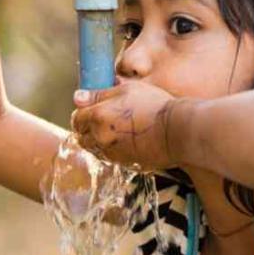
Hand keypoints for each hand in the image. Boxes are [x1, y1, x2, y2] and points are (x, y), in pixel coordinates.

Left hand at [70, 80, 185, 170]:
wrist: (177, 131)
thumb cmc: (155, 105)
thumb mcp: (126, 90)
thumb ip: (99, 94)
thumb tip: (78, 97)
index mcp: (97, 117)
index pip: (76, 119)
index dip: (83, 113)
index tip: (91, 109)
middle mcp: (100, 138)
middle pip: (82, 136)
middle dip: (87, 128)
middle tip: (102, 119)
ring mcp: (112, 153)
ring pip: (95, 149)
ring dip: (98, 140)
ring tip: (115, 129)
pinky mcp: (125, 164)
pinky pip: (110, 157)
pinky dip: (112, 149)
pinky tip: (126, 140)